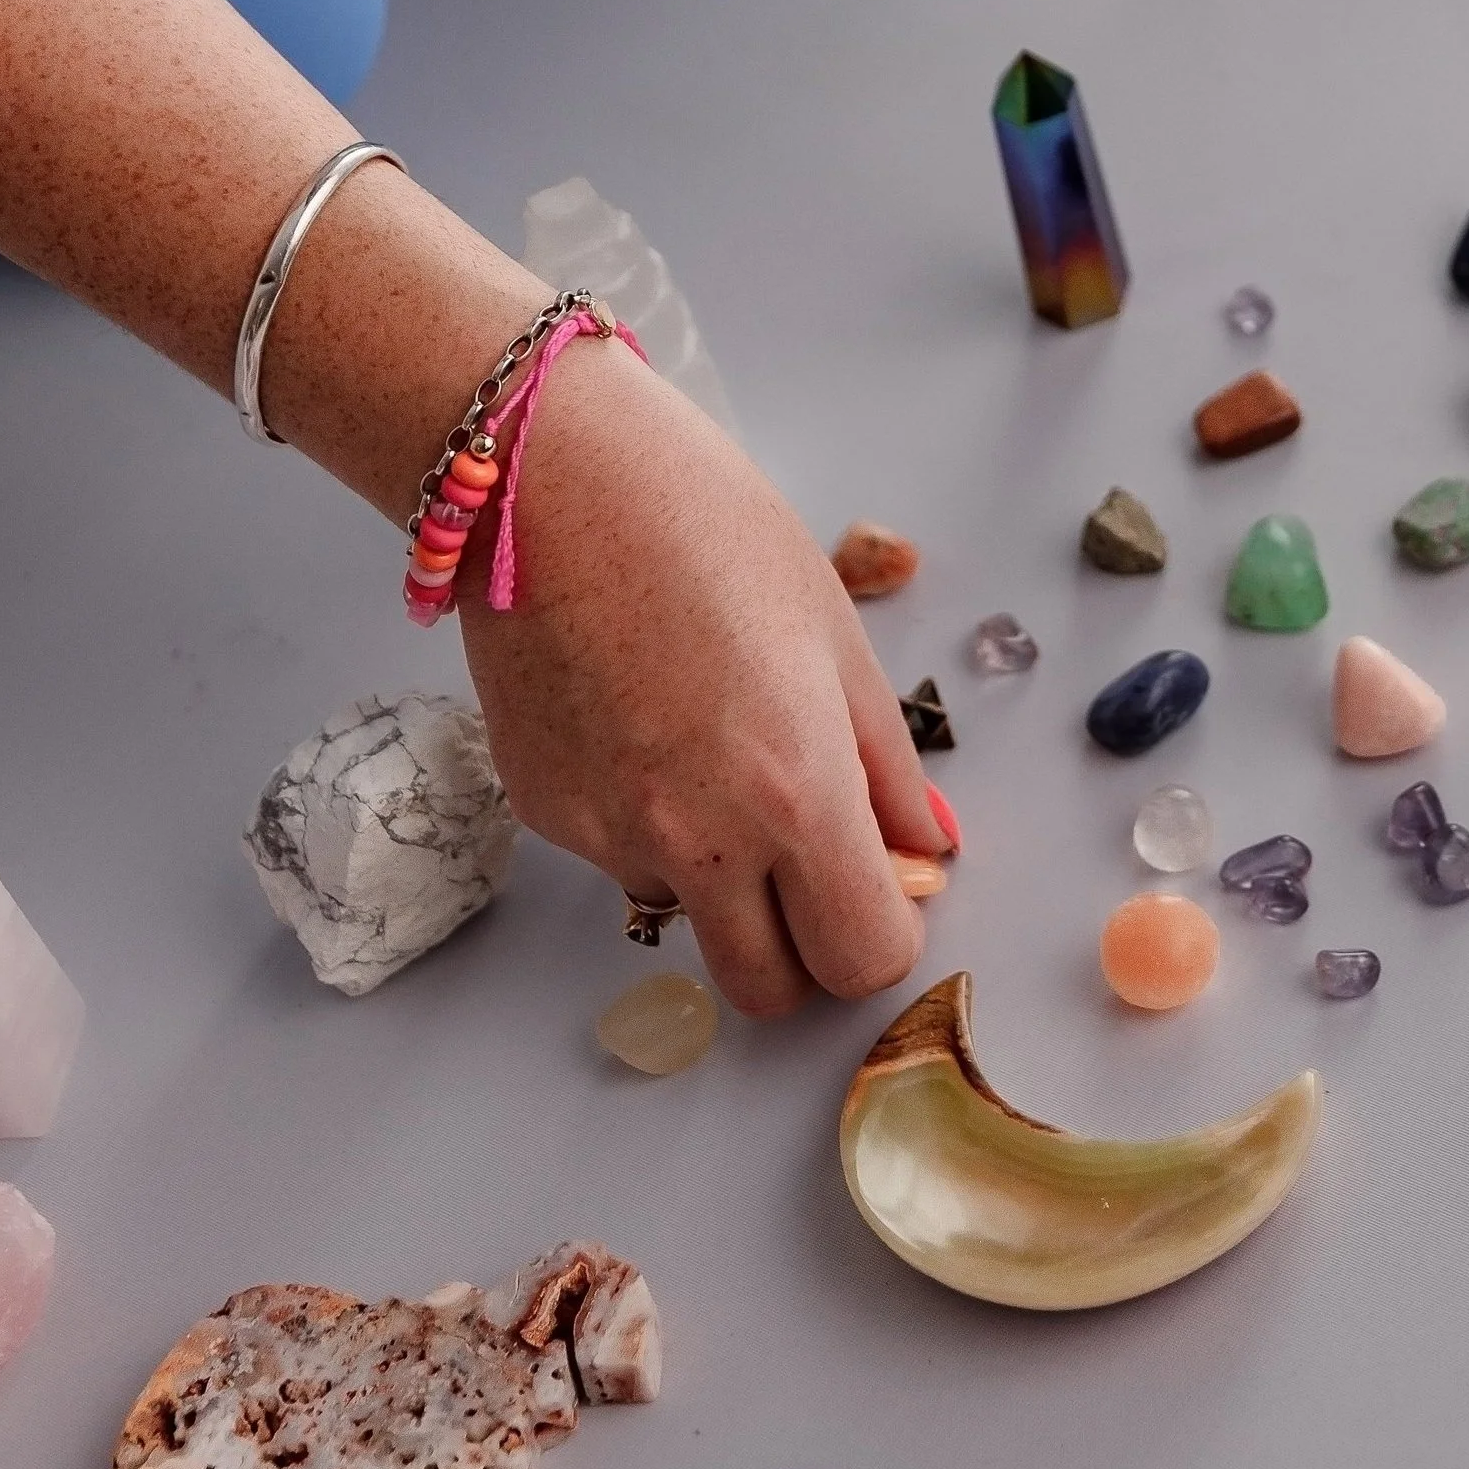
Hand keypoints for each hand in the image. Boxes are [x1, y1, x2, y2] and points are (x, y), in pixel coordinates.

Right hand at [456, 339, 950, 1015]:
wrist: (547, 478)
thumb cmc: (712, 530)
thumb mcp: (837, 639)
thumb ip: (887, 769)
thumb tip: (928, 849)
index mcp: (795, 796)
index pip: (863, 959)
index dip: (887, 933)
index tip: (886, 886)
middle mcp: (698, 843)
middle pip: (768, 990)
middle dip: (805, 949)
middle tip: (814, 863)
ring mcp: (607, 837)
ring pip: (687, 917)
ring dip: (719, 879)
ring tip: (711, 747)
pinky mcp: (540, 813)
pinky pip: (617, 856)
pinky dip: (646, 821)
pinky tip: (641, 716)